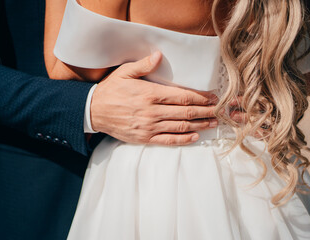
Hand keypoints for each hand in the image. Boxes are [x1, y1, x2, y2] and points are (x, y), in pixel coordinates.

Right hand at [90, 52, 218, 145]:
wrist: (94, 111)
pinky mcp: (144, 138)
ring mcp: (149, 127)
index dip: (200, 97)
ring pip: (180, 127)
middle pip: (186, 113)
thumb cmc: (110, 90)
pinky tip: (194, 137)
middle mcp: (152, 112)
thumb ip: (143, 65)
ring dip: (199, 125)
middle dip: (205, 111)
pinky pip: (168, 140)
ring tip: (212, 123)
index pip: (182, 97)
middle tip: (219, 111)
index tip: (213, 97)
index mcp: (150, 94)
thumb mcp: (124, 73)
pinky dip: (183, 139)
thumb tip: (159, 56)